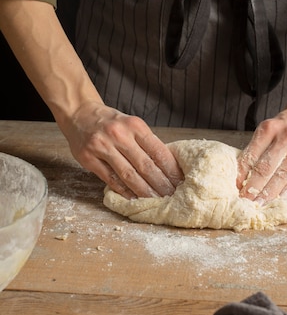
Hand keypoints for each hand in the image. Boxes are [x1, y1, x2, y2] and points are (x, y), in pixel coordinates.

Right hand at [60, 101, 183, 198]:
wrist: (79, 113)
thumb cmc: (110, 122)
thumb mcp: (131, 124)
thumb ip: (145, 142)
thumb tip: (167, 166)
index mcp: (135, 125)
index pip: (158, 151)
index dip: (170, 169)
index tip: (179, 182)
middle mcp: (119, 134)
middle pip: (145, 165)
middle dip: (160, 184)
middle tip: (171, 196)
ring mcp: (102, 146)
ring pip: (128, 175)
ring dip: (144, 191)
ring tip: (155, 200)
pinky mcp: (89, 158)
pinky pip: (110, 179)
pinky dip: (123, 191)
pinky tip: (133, 198)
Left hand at [236, 105, 286, 201]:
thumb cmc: (283, 129)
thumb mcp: (267, 132)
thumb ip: (255, 151)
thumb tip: (240, 179)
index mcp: (269, 128)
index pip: (252, 155)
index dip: (242, 174)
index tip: (236, 188)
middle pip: (267, 167)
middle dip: (254, 187)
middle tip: (245, 201)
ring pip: (283, 175)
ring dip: (269, 193)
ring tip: (260, 204)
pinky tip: (279, 200)